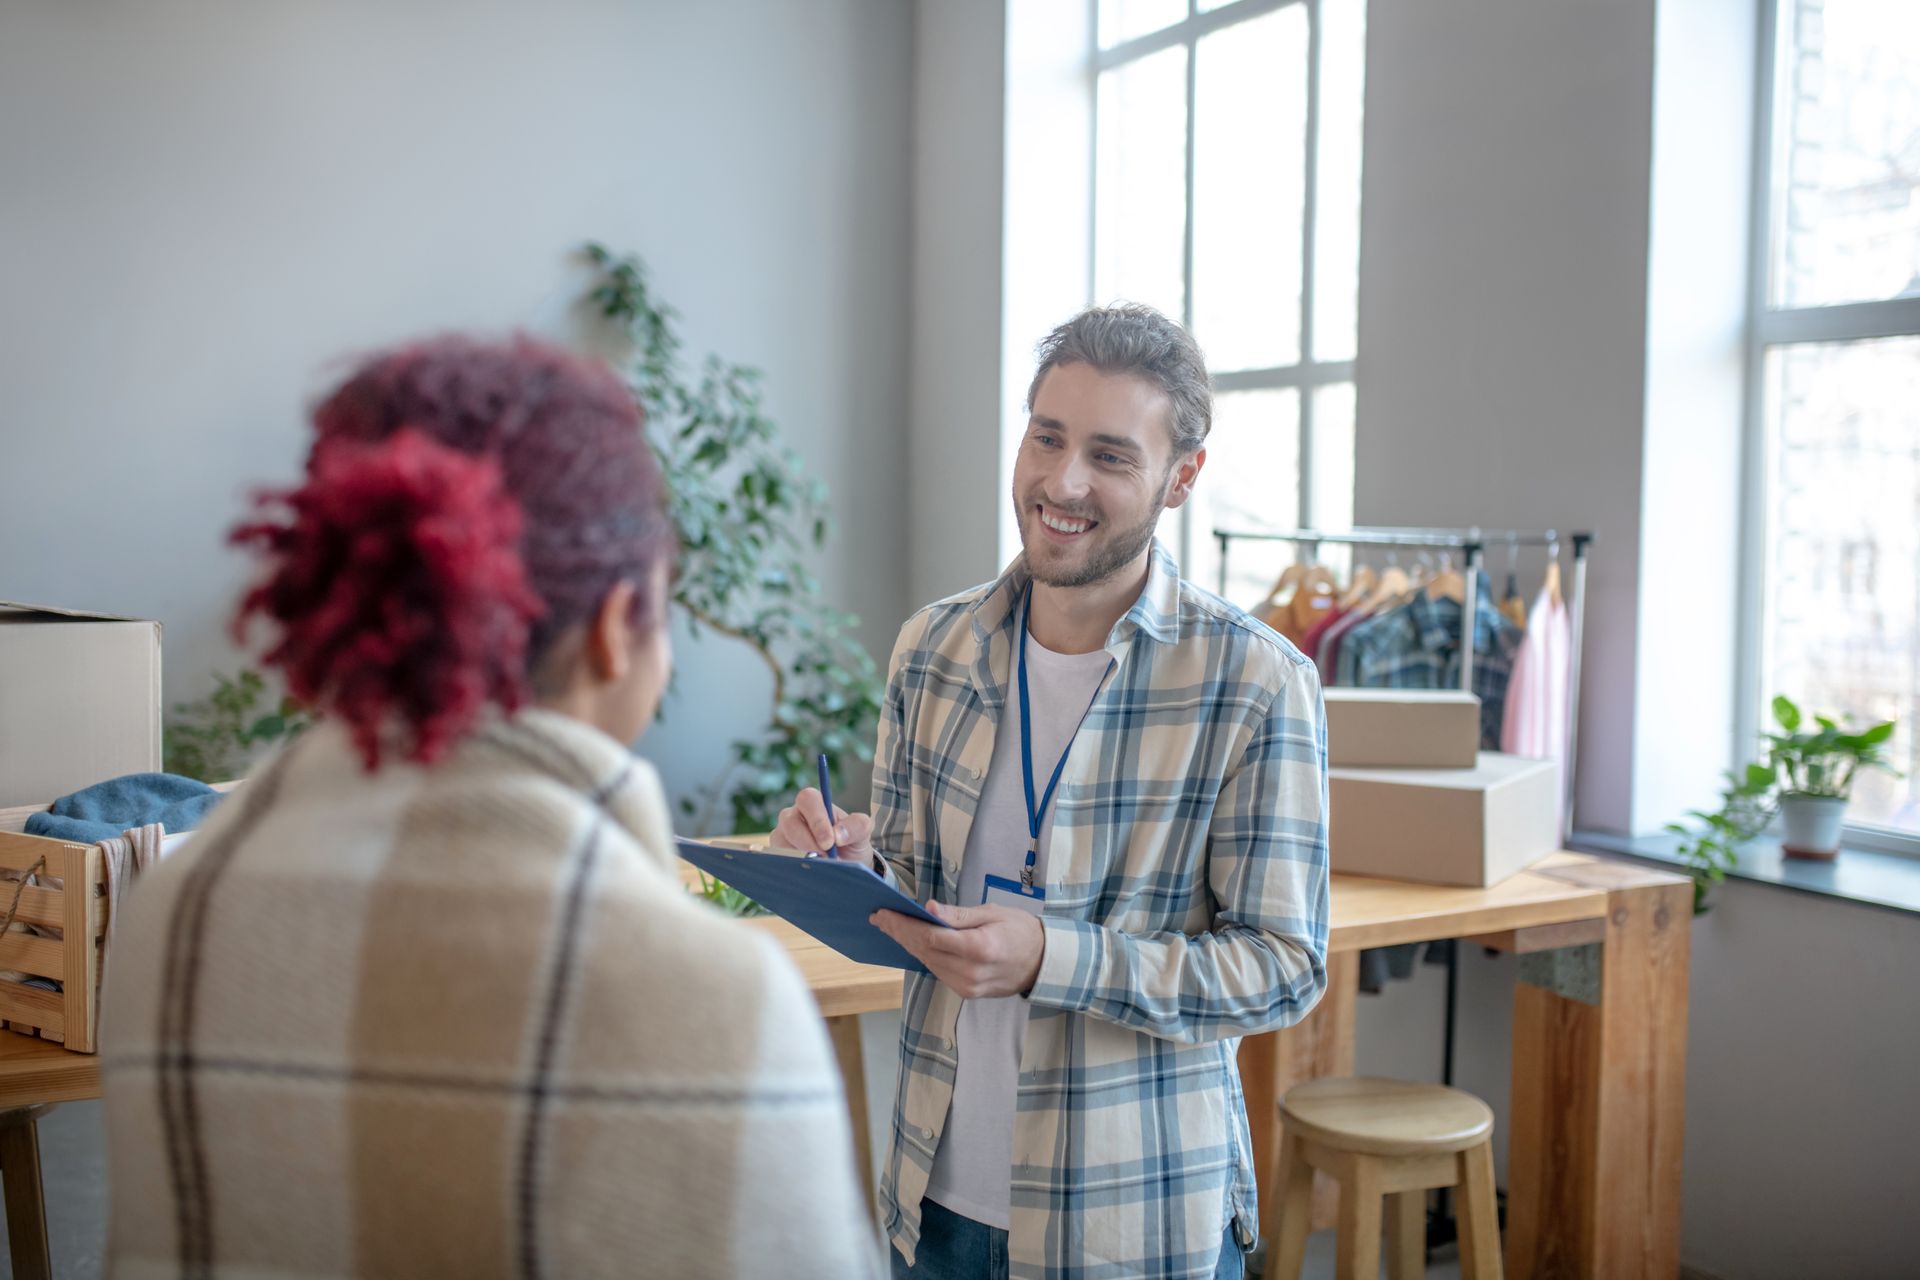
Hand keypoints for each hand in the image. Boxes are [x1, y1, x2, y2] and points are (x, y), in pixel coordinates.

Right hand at [770, 788, 875, 863]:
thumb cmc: (851, 843)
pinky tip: (807, 877)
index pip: (808, 800)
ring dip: (799, 857)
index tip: (829, 842)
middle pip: (790, 822)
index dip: (817, 819)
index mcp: (815, 804)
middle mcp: (794, 816)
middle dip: (808, 842)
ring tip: (818, 870)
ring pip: (781, 842)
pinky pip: (777, 860)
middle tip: (825, 859)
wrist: (847, 865)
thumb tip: (838, 835)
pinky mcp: (777, 854)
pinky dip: (792, 869)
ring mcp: (783, 835)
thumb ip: (857, 826)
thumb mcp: (862, 832)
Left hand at [871, 902, 1045, 998]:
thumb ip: (959, 916)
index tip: (884, 913)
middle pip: (924, 951)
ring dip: (907, 944)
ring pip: (927, 962)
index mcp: (979, 948)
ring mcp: (967, 986)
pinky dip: (923, 955)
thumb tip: (930, 909)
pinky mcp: (966, 992)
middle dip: (899, 933)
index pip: (930, 937)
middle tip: (879, 917)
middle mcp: (970, 972)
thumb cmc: (1020, 931)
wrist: (1043, 963)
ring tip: (891, 926)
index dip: (904, 925)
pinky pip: (937, 971)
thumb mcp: (992, 913)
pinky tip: (912, 941)